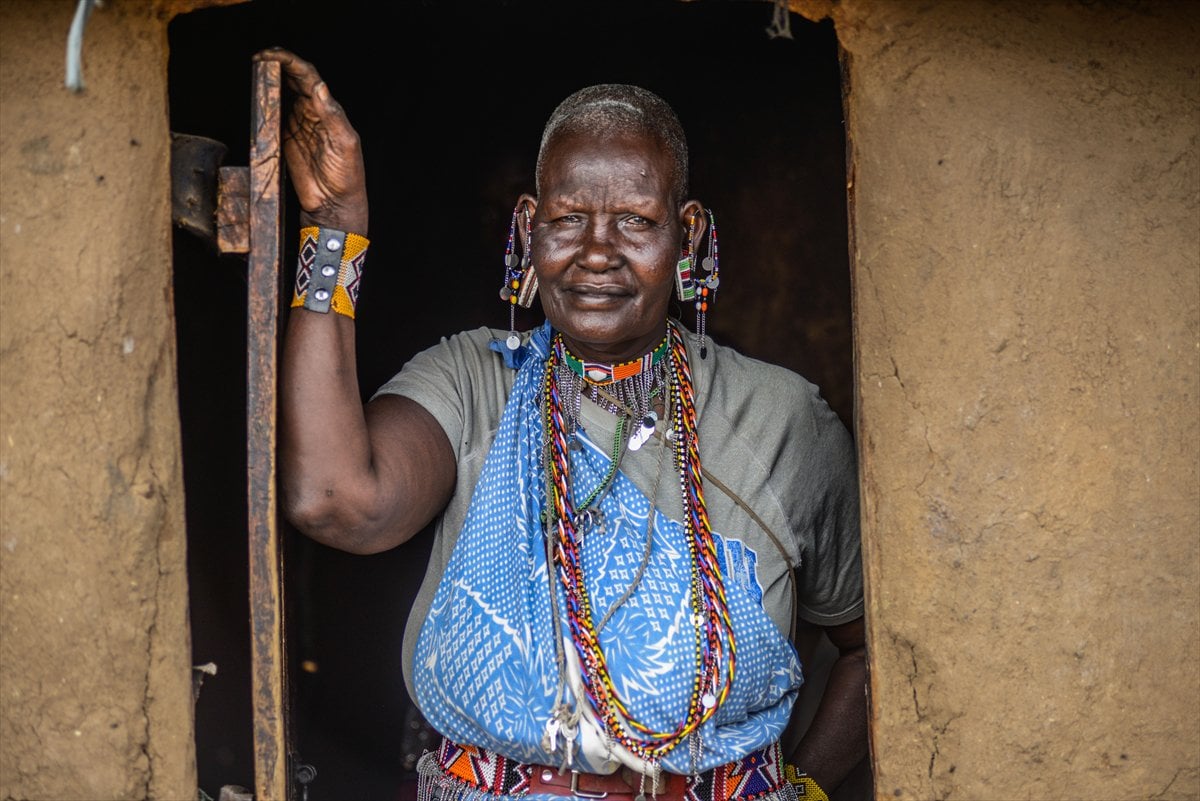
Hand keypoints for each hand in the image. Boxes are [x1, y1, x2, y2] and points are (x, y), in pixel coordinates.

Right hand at [254, 48, 368, 233]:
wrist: (334, 205)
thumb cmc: (348, 176)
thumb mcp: (345, 144)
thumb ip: (332, 116)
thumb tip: (319, 87)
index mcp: (329, 109)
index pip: (309, 77)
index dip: (291, 62)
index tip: (272, 55)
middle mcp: (313, 113)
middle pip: (293, 80)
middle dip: (276, 64)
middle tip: (258, 57)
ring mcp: (297, 124)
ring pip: (281, 94)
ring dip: (269, 81)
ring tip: (255, 70)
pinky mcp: (285, 139)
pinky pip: (273, 115)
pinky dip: (264, 103)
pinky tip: (256, 95)